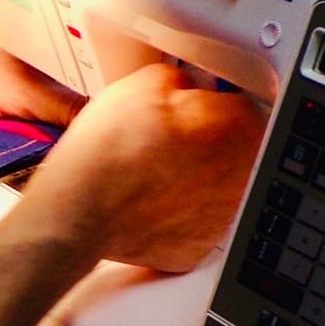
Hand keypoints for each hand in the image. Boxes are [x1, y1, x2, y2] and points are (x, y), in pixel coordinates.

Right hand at [25, 64, 265, 272]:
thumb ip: (183, 79)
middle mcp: (240, 177)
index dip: (214, 104)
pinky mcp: (197, 246)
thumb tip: (186, 86)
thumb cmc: (112, 150)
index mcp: (239, 129)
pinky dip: (178, 213)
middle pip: (236, 151)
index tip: (196, 107)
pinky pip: (195, 222)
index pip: (243, 107)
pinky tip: (152, 200)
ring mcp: (221, 217)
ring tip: (155, 170)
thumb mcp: (149, 80)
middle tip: (171, 139)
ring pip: (216, 189)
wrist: (81, 208)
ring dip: (195, 178)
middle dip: (209, 142)